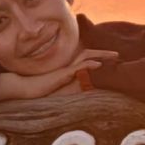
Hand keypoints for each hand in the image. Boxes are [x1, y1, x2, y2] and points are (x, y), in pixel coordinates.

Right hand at [0, 49, 118, 100]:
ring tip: (114, 57)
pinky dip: (88, 65)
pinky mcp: (62, 74)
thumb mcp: (61, 90)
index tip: (112, 60)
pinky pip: (77, 67)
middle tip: (118, 55)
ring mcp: (65, 68)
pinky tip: (98, 64)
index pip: (86, 59)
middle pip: (89, 54)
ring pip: (85, 57)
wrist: (26, 89)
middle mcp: (68, 65)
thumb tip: (88, 88)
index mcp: (69, 68)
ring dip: (101, 56)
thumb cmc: (41, 90)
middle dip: (104, 54)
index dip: (99, 58)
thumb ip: (73, 87)